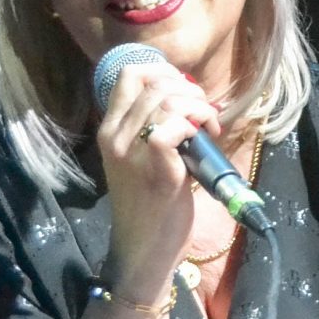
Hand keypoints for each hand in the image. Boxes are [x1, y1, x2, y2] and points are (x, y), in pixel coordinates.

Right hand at [95, 57, 219, 299]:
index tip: (186, 91)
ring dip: (198, 107)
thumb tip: (188, 98)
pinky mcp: (155, 168)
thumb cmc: (153, 201)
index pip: (129, 74)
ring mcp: (131, 151)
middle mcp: (115, 136)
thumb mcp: (144, 157)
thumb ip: (156, 126)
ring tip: (208, 127)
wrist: (147, 246)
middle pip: (154, 81)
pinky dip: (196, 124)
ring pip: (167, 100)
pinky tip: (205, 138)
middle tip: (203, 114)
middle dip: (189, 90)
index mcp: (110, 130)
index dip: (164, 71)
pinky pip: (173, 126)